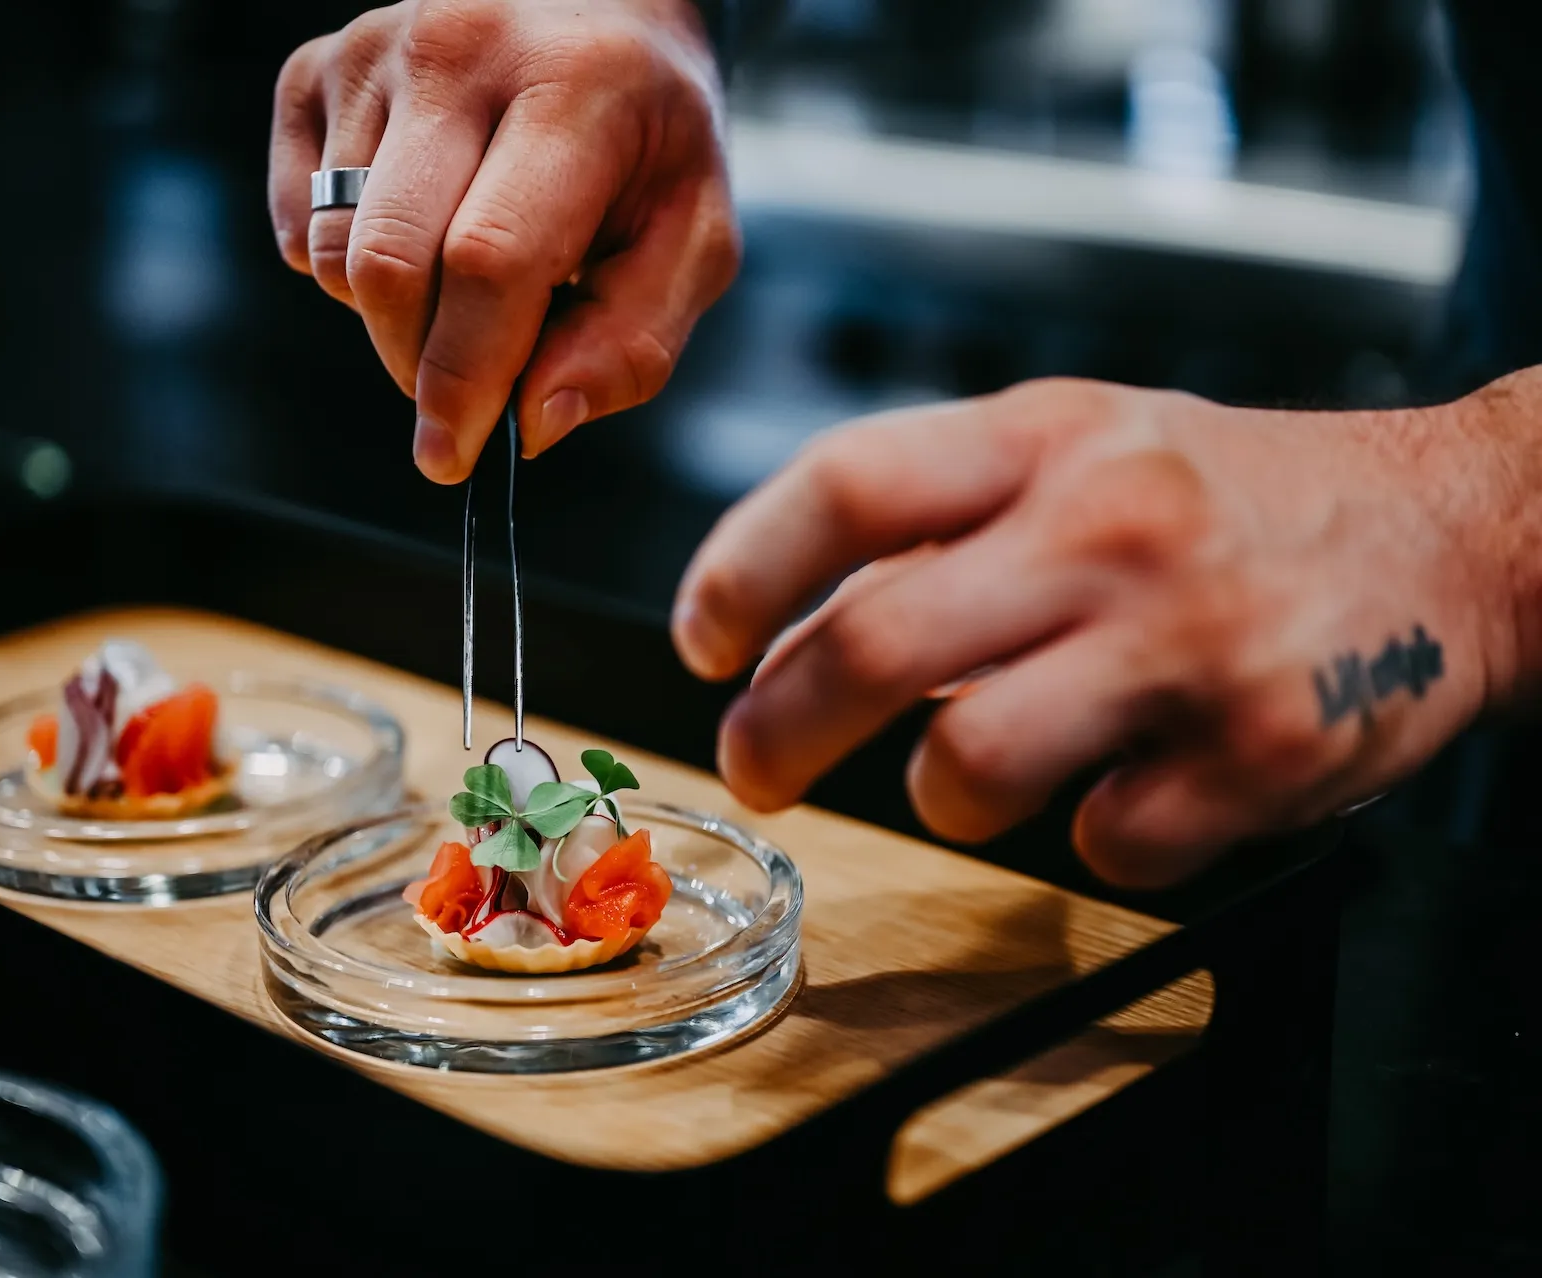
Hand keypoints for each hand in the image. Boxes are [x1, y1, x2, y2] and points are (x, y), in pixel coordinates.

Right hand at [270, 0, 739, 482]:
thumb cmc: (649, 142)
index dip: (465, 375)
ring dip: (392, 314)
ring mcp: (374, 50)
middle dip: (420, 362)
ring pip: (338, 253)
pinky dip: (346, 268)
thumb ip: (631, 343)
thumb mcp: (691, 240)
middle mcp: (459, 48)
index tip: (453, 455)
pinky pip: (300, 226)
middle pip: (389, 264)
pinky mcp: (315, 68)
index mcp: (574, 87)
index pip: (488, 259)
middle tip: (468, 386)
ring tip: (463, 281)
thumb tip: (532, 422)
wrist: (595, 10)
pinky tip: (417, 233)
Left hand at [671, 375, 1541, 886]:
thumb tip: (784, 625)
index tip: (700, 639)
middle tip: (756, 765)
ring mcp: (1188, 644)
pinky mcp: (1263, 754)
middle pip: (875, 643)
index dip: (741, 569)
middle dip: (778, 726)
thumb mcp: (1085, 444)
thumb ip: (941, 515)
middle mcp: (1111, 529)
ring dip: (939, 796)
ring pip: (972, 765)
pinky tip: (1127, 786)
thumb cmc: (1233, 497)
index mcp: (1048, 440)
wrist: (1455, 530)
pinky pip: (1107, 845)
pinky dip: (1090, 838)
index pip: (848, 485)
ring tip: (967, 776)